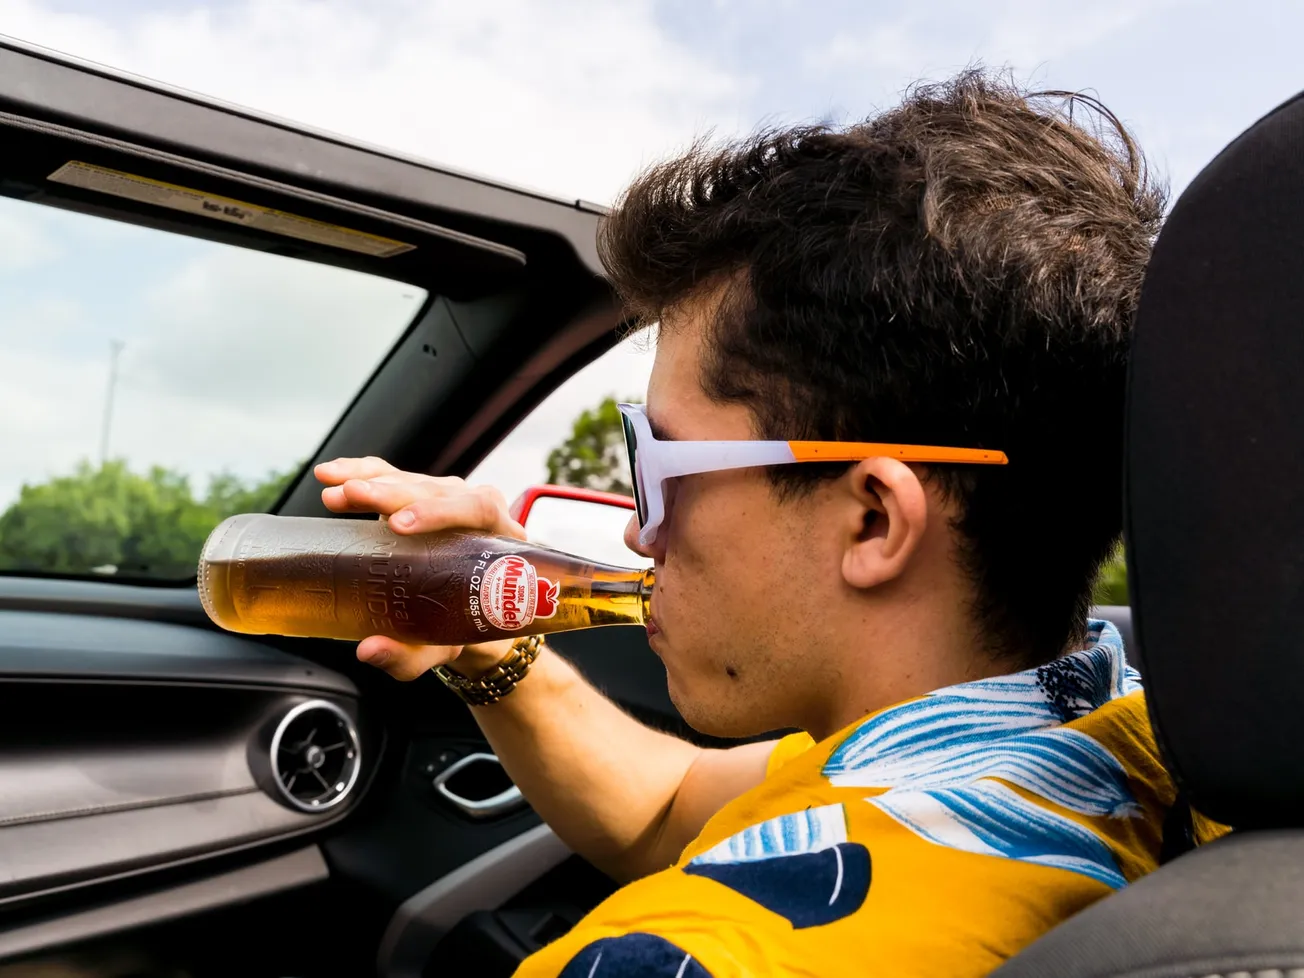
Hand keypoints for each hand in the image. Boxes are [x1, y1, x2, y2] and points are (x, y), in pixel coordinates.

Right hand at [314, 456, 524, 681]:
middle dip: (394, 494)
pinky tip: (331, 475)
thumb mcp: (441, 648)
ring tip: (335, 493)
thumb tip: (368, 651)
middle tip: (355, 497)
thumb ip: (409, 655)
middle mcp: (478, 513)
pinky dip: (361, 472)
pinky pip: (392, 475)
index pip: (478, 510)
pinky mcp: (420, 497)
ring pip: (414, 479)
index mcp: (499, 542)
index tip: (400, 525)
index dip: (440, 513)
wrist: (467, 616)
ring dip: (372, 482)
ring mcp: (449, 500)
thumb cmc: (462, 631)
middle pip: (440, 490)